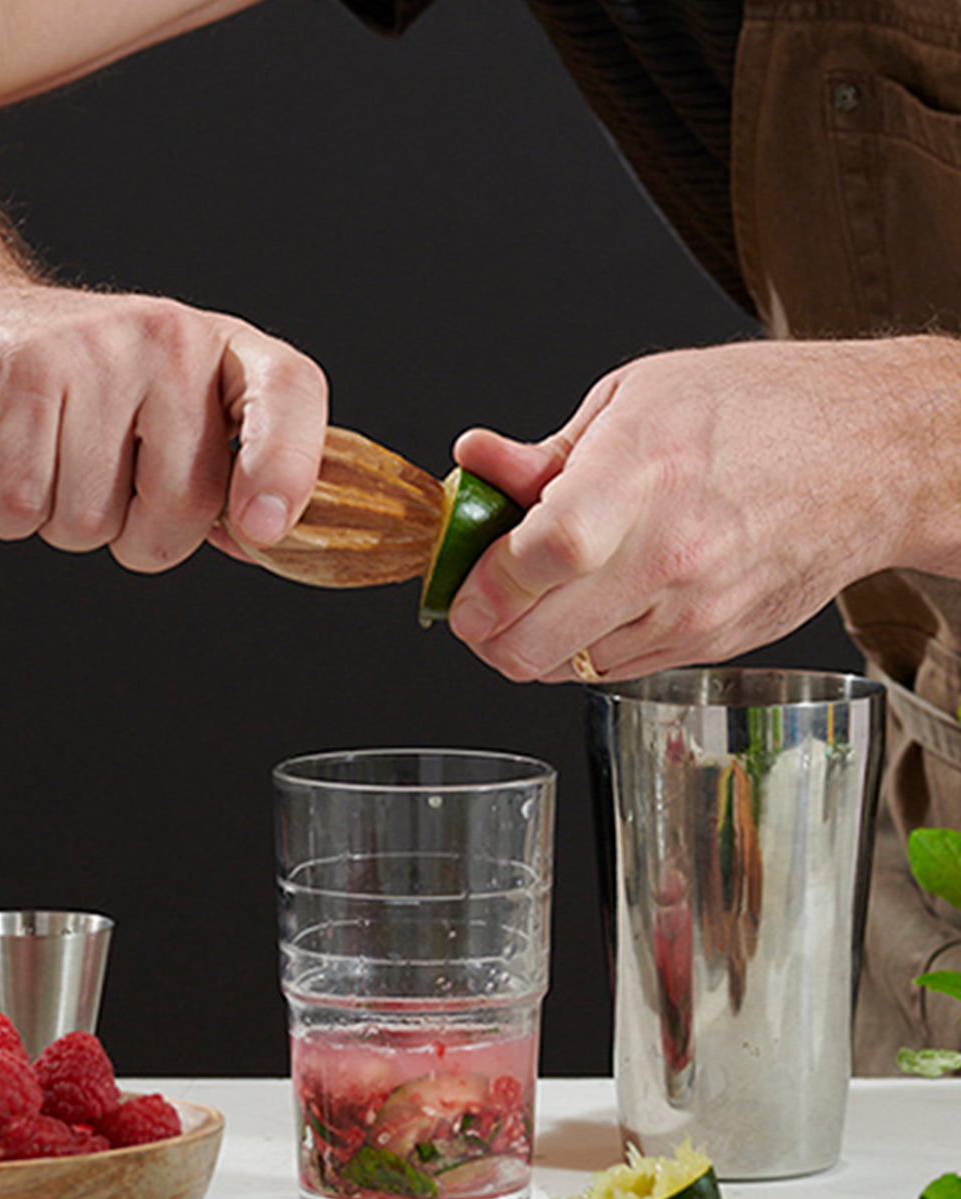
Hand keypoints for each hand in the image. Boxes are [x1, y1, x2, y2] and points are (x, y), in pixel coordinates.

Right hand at [0, 280, 327, 570]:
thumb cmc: (71, 392)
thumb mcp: (163, 415)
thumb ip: (221, 474)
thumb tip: (265, 537)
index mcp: (220, 348)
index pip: (290, 391)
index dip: (288, 468)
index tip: (261, 528)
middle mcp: (168, 336)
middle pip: (182, 504)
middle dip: (136, 535)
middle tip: (98, 483)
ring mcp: (93, 349)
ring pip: (92, 520)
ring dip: (59, 520)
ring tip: (43, 455)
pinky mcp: (17, 373)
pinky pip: (26, 507)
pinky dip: (4, 511)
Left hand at [446, 337, 960, 681]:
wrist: (870, 458)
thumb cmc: (754, 410)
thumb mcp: (637, 397)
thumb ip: (545, 451)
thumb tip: (474, 463)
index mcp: (643, 473)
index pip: (538, 557)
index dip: (480, 587)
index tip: (458, 589)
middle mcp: (670, 555)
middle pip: (537, 642)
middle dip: (484, 636)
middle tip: (476, 607)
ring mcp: (693, 610)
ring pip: (567, 669)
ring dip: (529, 646)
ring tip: (534, 600)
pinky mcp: (712, 644)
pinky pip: (614, 671)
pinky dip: (581, 652)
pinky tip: (589, 608)